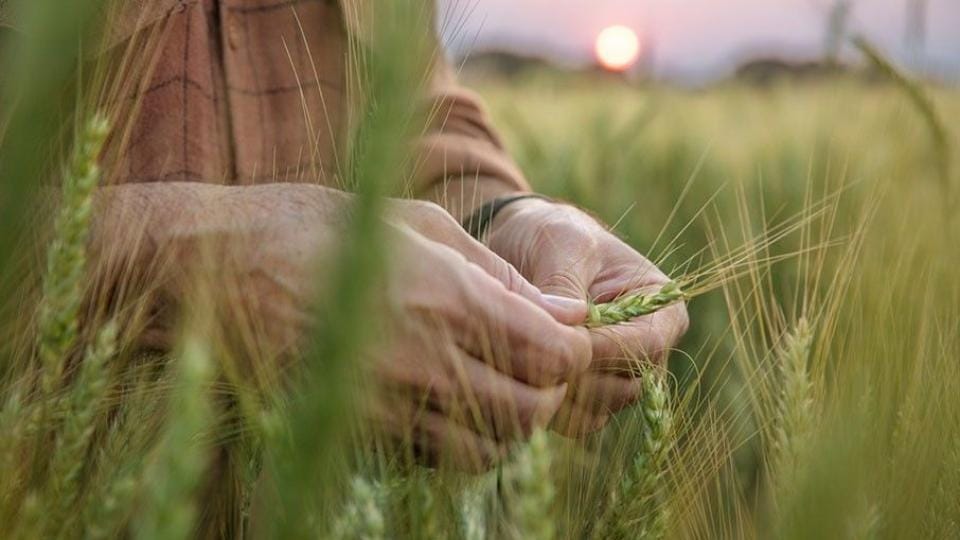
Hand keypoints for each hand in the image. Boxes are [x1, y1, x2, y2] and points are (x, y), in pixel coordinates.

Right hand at [126, 185, 591, 470]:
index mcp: (446, 298)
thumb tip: (564, 312)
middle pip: (529, 414)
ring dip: (506, 426)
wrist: (207, 271)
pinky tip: (442, 402)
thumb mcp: (415, 222)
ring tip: (490, 385)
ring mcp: (385, 407)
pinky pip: (432, 460)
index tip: (563, 335)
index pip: (556, 357)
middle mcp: (422, 363)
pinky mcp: (354, 433)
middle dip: (547, 393)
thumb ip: (498, 273)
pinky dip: (457, 442)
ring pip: (487, 451)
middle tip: (532, 364)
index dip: (574, 351)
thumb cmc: (312, 228)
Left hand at [487, 197, 688, 436]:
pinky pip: (575, 421)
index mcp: (661, 307)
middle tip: (528, 360)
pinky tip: (514, 383)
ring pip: (599, 410)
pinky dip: (547, 410)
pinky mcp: (588, 396)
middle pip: (625, 387)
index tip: (560, 344)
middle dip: (577, 378)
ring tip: (516, 368)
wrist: (525, 247)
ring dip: (558, 398)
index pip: (645, 345)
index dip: (604, 351)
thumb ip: (564, 286)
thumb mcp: (561, 246)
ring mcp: (618, 378)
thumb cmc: (552, 235)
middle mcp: (648, 350)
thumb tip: (563, 329)